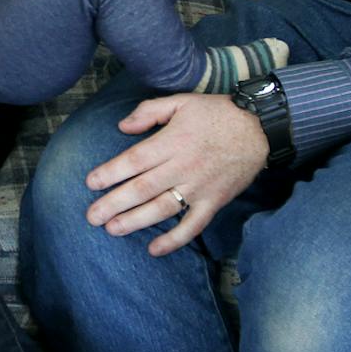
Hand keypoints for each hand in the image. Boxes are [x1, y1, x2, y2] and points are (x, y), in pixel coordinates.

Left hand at [81, 93, 265, 255]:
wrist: (260, 128)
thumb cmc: (217, 113)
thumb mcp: (181, 101)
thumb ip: (149, 111)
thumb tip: (122, 127)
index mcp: (172, 142)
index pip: (134, 160)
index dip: (111, 173)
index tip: (91, 183)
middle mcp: (182, 167)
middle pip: (142, 188)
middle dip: (114, 203)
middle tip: (91, 217)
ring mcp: (199, 187)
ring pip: (162, 208)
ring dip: (135, 221)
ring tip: (112, 229)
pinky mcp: (214, 201)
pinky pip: (193, 225)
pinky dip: (175, 240)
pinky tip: (154, 250)